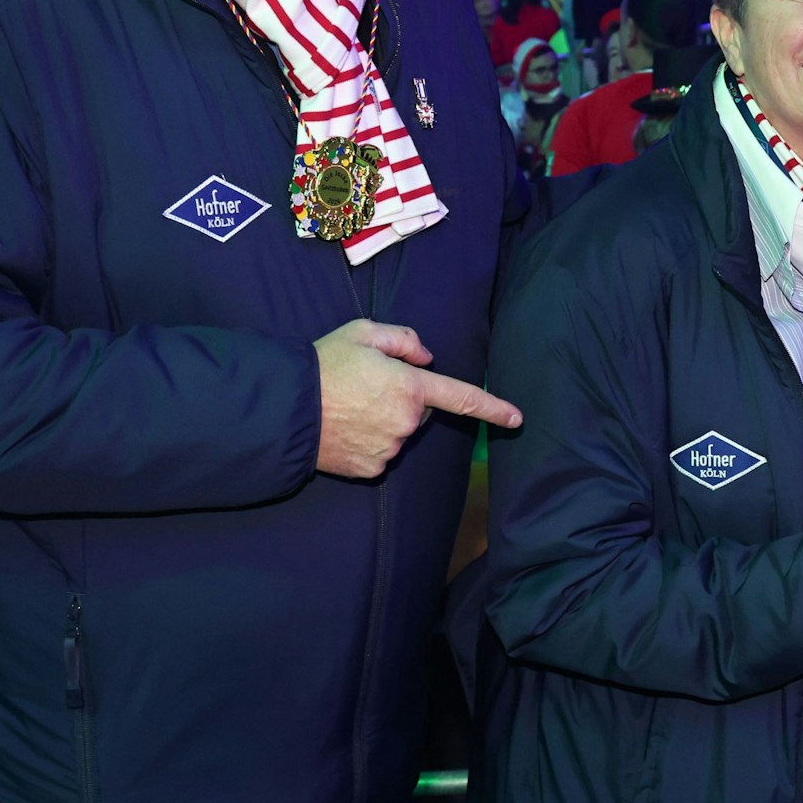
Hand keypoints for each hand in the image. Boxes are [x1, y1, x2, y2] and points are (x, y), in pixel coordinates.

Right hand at [314, 320, 521, 479]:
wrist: (284, 409)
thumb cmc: (324, 364)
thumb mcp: (364, 332)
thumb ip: (404, 339)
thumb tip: (426, 358)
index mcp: (411, 386)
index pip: (462, 399)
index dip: (493, 408)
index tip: (517, 419)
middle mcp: (407, 422)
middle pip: (420, 411)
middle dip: (404, 399)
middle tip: (366, 386)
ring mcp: (389, 449)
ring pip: (400, 433)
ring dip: (385, 421)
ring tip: (349, 407)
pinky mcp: (371, 469)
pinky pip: (380, 453)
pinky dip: (368, 442)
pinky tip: (345, 429)